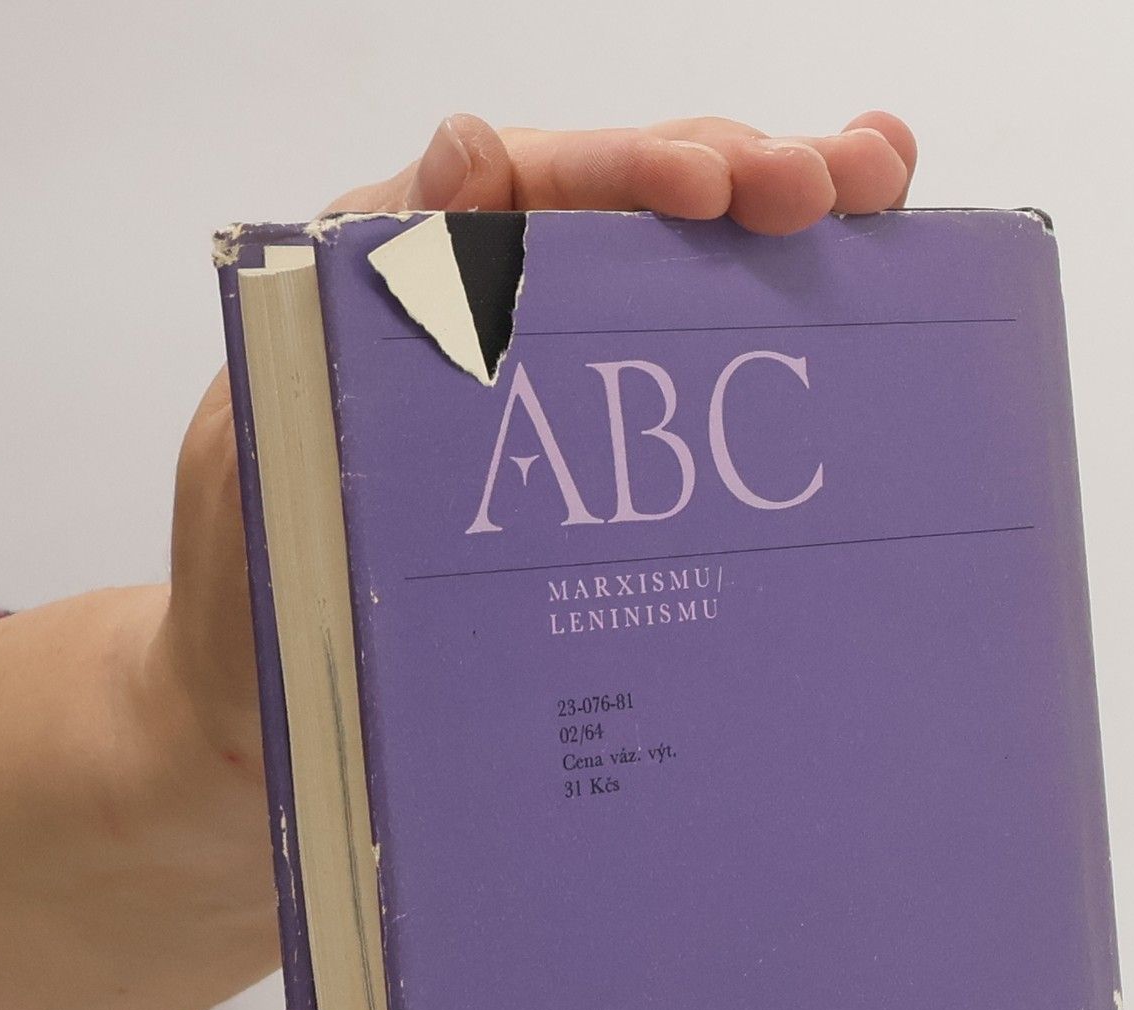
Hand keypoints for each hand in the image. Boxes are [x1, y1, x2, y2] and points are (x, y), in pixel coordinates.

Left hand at [154, 113, 917, 782]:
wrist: (266, 737)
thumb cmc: (252, 610)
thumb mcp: (266, 453)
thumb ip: (354, 311)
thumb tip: (469, 148)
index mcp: (396, 293)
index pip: (529, 187)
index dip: (632, 173)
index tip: (718, 193)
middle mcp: (484, 324)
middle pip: (630, 217)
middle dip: (744, 182)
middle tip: (846, 185)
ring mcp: (550, 401)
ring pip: (678, 290)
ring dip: (784, 240)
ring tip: (881, 195)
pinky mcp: (593, 484)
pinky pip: (686, 402)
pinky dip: (774, 350)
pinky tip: (863, 306)